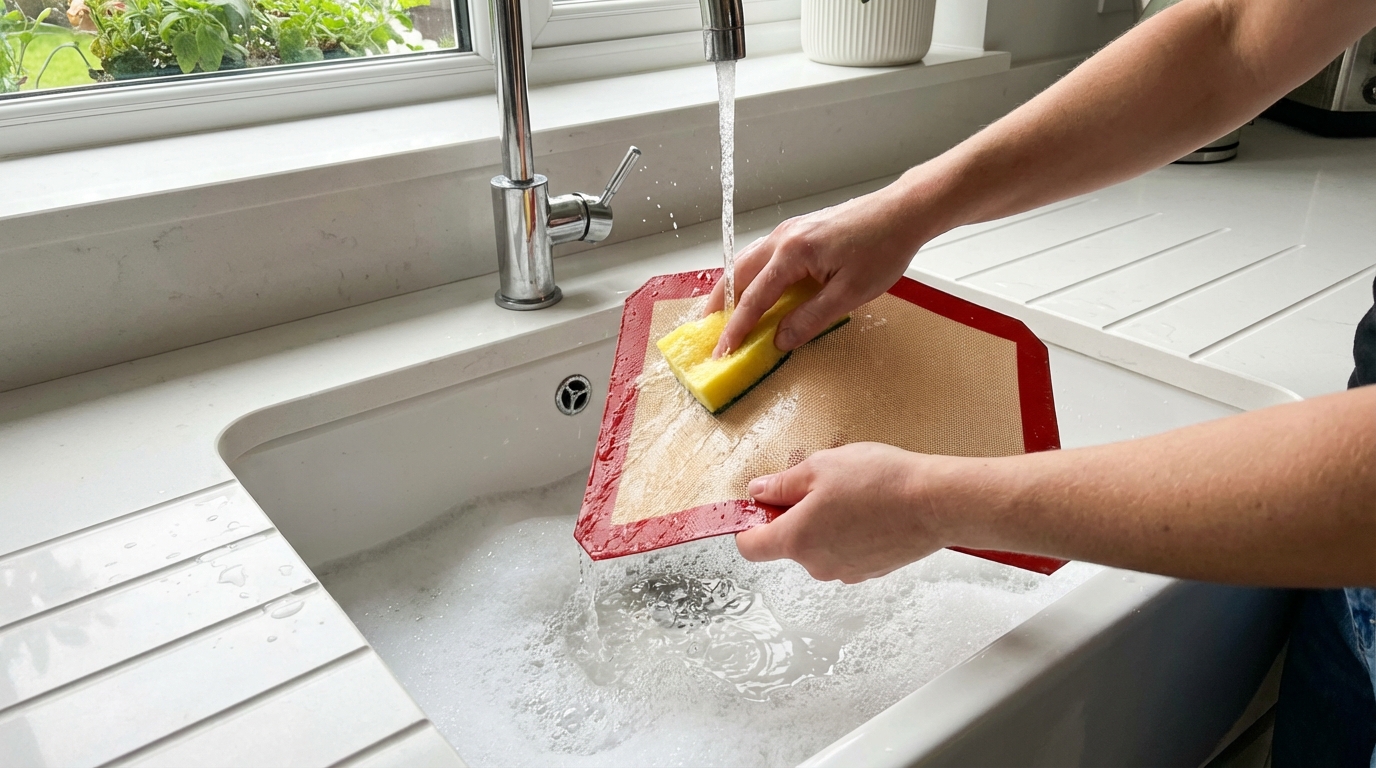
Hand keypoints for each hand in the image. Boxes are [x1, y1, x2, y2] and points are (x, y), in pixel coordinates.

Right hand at [705, 183, 934, 356]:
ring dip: (733, 288)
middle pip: (738, 273)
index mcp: (792, 253)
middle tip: (710, 332)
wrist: (903, 212)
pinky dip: (751, 275)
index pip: (755, 298)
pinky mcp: (799, 230)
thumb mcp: (849, 294)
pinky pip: (763, 255)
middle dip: (720, 305)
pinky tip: (755, 289)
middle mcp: (783, 237)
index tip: (722, 351)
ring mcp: (789, 230)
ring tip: (724, 313)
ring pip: (747, 261)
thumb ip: (810, 318)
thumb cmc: (883, 249)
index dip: (736, 329)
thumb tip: (780, 340)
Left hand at [735, 443, 966, 582]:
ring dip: (824, 524)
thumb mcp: (820, 467)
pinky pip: (846, 552)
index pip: (750, 547)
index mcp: (796, 540)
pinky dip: (850, 533)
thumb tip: (759, 492)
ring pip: (819, 547)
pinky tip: (871, 510)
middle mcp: (817, 565)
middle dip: (795, 516)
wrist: (936, 503)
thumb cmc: (880, 482)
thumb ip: (782, 484)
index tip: (761, 505)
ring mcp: (845, 572)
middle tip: (820, 485)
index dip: (749, 524)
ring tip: (852, 495)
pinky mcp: (870, 571)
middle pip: (788, 544)